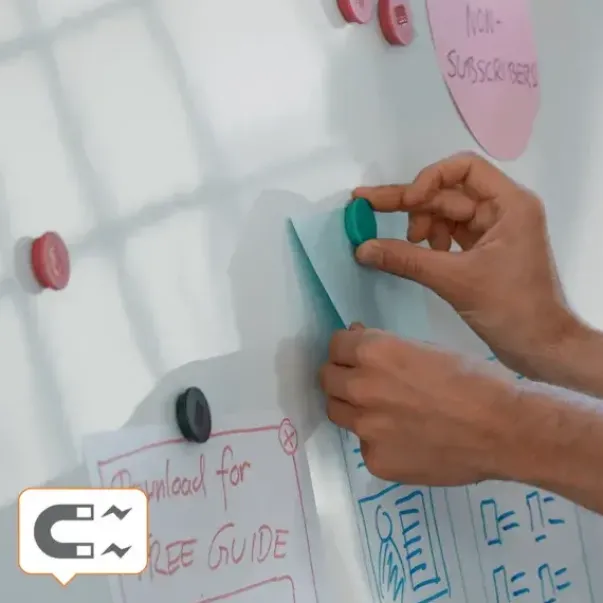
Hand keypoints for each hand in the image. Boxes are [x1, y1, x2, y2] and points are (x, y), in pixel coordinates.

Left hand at [320, 325, 519, 484]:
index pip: (335, 346)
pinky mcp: (376, 461)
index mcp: (373, 353)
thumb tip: (356, 339)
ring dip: (352, 408)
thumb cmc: (473, 379)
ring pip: (338, 412)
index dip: (347, 349)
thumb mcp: (426, 348)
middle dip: (342, 376)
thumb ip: (384, 347)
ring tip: (383, 411)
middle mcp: (360, 388)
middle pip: (327, 379)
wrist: (505, 429)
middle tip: (364, 383)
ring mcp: (366, 429)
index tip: (356, 356)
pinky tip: (408, 440)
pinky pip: (365, 444)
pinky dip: (379, 440)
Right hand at [353, 152, 578, 382]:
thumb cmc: (511, 308)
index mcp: (510, 204)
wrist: (541, 347)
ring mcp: (494, 230)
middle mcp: (503, 209)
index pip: (464, 168)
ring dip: (421, 225)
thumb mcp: (455, 280)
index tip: (406, 203)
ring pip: (446, 213)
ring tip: (409, 246)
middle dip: (410, 203)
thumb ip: (406, 260)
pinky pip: (451, 234)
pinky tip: (420, 254)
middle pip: (448, 192)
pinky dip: (431, 242)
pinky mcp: (485, 250)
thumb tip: (362, 248)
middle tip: (366, 206)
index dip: (430, 179)